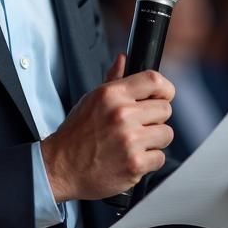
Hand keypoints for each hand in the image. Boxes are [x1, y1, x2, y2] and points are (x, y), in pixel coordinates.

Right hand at [41, 54, 174, 201]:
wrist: (61, 167)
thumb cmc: (76, 135)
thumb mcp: (91, 100)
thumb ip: (113, 79)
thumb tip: (123, 60)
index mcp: (111, 95)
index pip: (154, 80)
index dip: (164, 89)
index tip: (163, 96)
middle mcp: (121, 114)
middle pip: (165, 109)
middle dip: (155, 119)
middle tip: (139, 126)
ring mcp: (129, 140)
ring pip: (166, 134)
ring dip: (154, 140)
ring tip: (134, 143)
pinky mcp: (135, 163)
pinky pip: (160, 158)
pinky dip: (149, 161)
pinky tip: (131, 158)